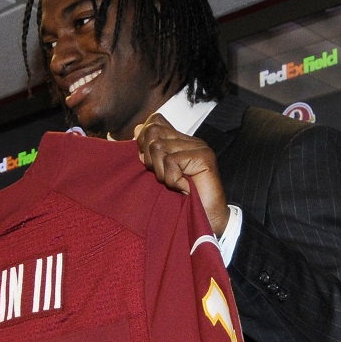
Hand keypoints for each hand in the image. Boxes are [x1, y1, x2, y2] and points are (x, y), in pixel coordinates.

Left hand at [134, 114, 229, 235]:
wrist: (205, 220)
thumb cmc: (181, 202)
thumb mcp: (158, 174)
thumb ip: (149, 153)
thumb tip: (136, 130)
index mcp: (178, 142)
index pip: (155, 121)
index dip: (143, 139)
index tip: (148, 163)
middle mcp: (189, 140)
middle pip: (153, 132)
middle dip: (149, 159)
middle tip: (162, 177)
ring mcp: (198, 146)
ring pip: (159, 148)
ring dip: (161, 173)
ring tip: (174, 185)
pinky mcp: (203, 156)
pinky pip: (172, 162)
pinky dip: (172, 180)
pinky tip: (183, 188)